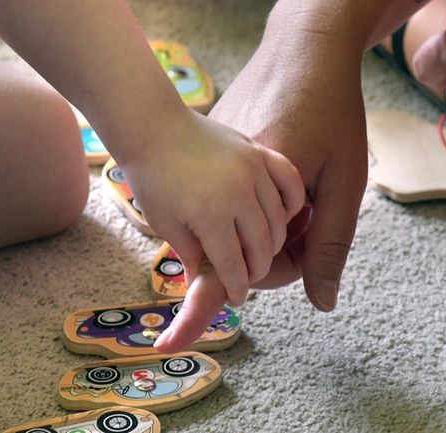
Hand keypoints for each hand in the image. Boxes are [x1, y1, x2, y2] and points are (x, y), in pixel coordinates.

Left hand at [122, 109, 303, 349]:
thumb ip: (191, 255)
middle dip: (257, 269)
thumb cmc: (153, 178)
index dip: (237, 287)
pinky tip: (284, 216)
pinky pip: (289, 181)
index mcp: (211, 215)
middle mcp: (238, 193)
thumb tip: (203, 284)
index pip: (234, 264)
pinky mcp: (258, 151)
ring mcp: (252, 170)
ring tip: (260, 251)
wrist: (153, 127)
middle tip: (248, 276)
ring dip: (272, 242)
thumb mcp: (166, 224)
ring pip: (278, 220)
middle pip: (262, 246)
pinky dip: (292, 202)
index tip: (237, 297)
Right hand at [208, 29, 367, 310]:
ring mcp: (213, 160)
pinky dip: (247, 198)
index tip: (303, 257)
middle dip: (274, 249)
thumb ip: (331, 244)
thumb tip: (323, 303)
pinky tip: (278, 182)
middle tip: (309, 222)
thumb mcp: (344, 183)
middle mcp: (225, 177)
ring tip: (298, 201)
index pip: (251, 263)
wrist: (304, 47)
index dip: (280, 271)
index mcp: (254, 187)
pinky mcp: (211, 147)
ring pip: (229, 221)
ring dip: (261, 224)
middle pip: (238, 246)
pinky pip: (222, 193)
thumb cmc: (331, 110)